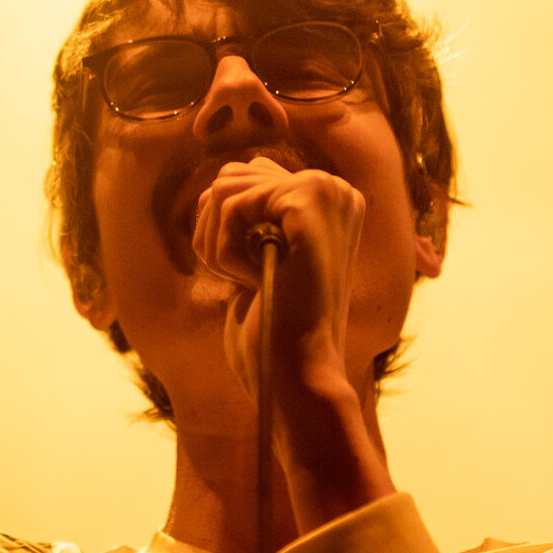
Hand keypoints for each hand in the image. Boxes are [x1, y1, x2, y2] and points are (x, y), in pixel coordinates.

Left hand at [192, 154, 395, 529]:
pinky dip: (224, 250)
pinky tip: (256, 279)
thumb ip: (251, 213)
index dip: (227, 230)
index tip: (257, 276)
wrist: (298, 375)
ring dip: (218, 245)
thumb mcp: (260, 257)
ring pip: (225, 188)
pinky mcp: (309, 199)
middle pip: (231, 177)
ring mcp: (327, 189)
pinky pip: (230, 204)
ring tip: (253, 281)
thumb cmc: (274, 333)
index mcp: (329, 202)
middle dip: (217, 234)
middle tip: (250, 280)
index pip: (245, 178)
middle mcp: (336, 188)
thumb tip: (226, 177)